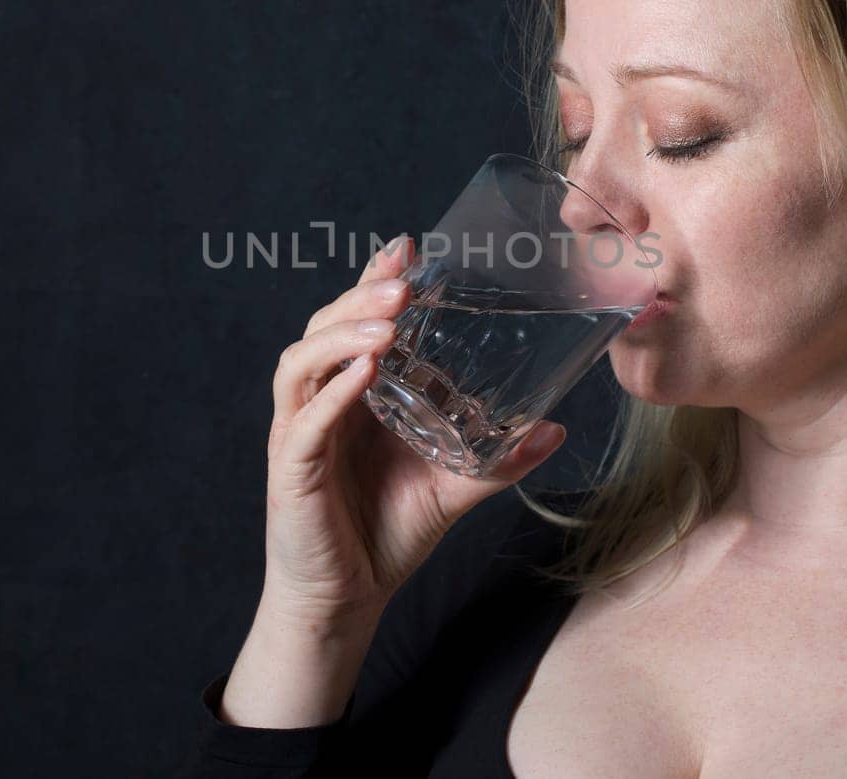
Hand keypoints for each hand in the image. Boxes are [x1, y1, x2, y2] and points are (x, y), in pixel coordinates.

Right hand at [260, 234, 567, 628]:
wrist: (349, 600)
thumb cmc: (388, 534)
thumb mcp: (453, 488)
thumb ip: (498, 460)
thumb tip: (555, 429)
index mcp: (353, 394)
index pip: (355, 321)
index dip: (373, 280)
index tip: (407, 246)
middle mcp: (320, 402)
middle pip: (325, 327)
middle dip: (360, 297)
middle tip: (404, 283)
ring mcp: (300, 432)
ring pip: (303, 361)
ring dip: (343, 334)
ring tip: (389, 324)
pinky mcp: (291, 469)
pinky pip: (306, 420)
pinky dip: (333, 392)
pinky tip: (364, 373)